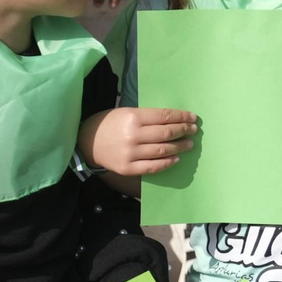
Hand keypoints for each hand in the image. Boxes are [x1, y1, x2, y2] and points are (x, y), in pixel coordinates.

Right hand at [78, 107, 196, 175]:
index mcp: (134, 117)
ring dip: (180, 147)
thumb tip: (175, 119)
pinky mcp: (127, 168)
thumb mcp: (128, 112)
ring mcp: (130, 153)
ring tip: (189, 144)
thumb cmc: (111, 123)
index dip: (182, 117)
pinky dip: (167, 163)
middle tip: (194, 130)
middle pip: (166, 133)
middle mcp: (133, 136)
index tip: (193, 117)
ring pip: (162, 150)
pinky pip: (153, 167)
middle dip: (184, 131)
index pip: (165, 116)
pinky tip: (176, 158)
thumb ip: (148, 116)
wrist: (87, 141)